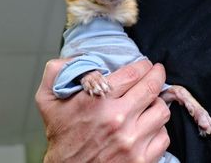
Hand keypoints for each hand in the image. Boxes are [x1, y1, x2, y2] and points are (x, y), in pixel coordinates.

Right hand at [36, 59, 169, 162]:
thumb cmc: (62, 136)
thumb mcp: (48, 101)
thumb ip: (56, 73)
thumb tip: (74, 58)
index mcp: (96, 102)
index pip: (132, 74)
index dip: (143, 65)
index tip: (145, 64)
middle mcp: (116, 120)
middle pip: (151, 87)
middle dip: (157, 75)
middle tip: (156, 72)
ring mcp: (131, 141)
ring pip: (161, 111)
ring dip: (157, 102)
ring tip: (150, 101)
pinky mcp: (141, 159)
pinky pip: (163, 136)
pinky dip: (158, 128)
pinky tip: (147, 125)